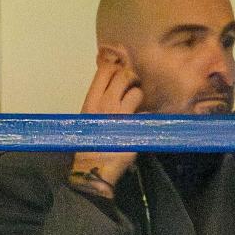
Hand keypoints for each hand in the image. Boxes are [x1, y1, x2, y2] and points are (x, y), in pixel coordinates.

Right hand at [71, 47, 143, 197]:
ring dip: (140, 96)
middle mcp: (106, 103)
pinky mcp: (134, 127)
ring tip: (136, 106)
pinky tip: (142, 122)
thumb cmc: (88, 143)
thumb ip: (98, 100)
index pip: (105, 70)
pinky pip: (146, 113)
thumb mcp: (88, 117)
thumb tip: (111, 87)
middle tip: (132, 87)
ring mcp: (121, 115)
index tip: (120, 72)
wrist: (93, 167)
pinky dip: (146, 116)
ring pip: (137, 92)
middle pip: (124, 75)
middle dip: (131, 78)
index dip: (116, 67)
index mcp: (91, 100)